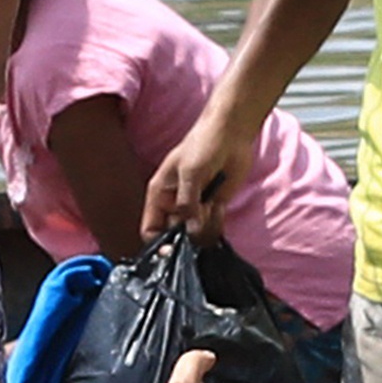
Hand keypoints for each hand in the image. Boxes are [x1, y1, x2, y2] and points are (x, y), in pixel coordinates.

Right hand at [143, 112, 244, 244]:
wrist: (230, 134)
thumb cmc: (202, 146)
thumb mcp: (190, 173)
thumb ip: (188, 202)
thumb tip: (190, 231)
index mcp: (159, 195)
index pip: (151, 228)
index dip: (158, 242)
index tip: (172, 248)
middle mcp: (175, 205)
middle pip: (175, 234)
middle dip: (187, 235)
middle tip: (199, 221)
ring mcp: (196, 207)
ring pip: (196, 233)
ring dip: (205, 227)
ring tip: (212, 207)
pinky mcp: (214, 206)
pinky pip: (213, 226)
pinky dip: (217, 222)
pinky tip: (220, 206)